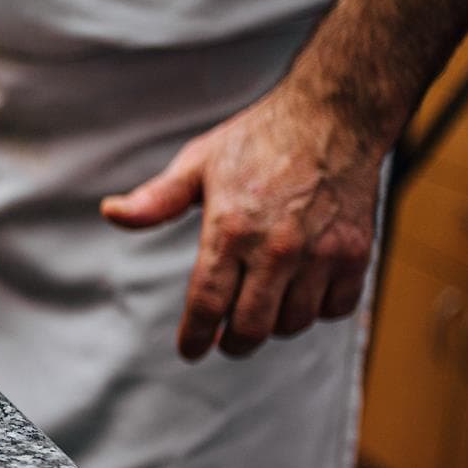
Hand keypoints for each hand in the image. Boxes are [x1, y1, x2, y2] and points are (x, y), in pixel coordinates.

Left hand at [100, 88, 384, 359]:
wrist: (334, 117)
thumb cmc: (259, 140)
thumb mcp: (198, 163)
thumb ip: (155, 200)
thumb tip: (111, 213)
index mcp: (231, 228)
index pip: (207, 303)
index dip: (194, 336)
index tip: (189, 350)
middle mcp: (277, 247)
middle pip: (251, 327)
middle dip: (232, 342)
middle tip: (224, 338)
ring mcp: (321, 252)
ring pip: (293, 323)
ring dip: (274, 325)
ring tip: (261, 308)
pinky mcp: (356, 253)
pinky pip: (336, 308)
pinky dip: (317, 310)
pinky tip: (302, 292)